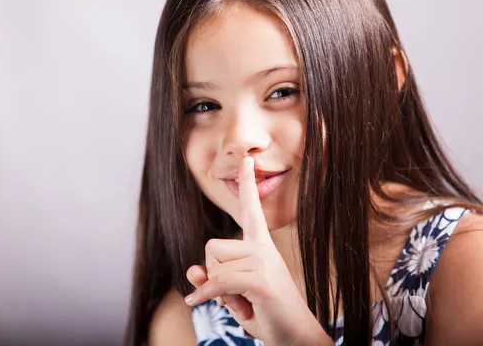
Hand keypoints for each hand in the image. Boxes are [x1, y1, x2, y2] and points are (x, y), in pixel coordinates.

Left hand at [185, 156, 330, 344]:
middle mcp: (263, 248)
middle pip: (212, 247)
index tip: (246, 159)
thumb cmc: (265, 314)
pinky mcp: (261, 279)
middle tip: (237, 294)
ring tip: (244, 302)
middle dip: (213, 274)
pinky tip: (198, 304)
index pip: (251, 210)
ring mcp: (264, 261)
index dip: (247, 184)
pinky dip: (206, 296)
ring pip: (214, 266)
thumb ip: (212, 280)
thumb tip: (190, 269)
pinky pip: (218, 282)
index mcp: (260, 246)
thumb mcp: (232, 295)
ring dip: (218, 290)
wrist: (297, 340)